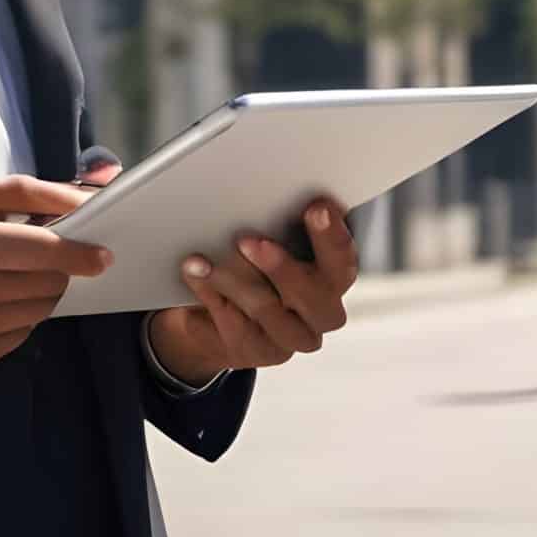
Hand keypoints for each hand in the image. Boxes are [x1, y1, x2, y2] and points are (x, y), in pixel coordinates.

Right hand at [0, 176, 111, 388]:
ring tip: (0, 275)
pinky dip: (13, 319)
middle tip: (33, 254)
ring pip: (38, 313)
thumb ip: (15, 191)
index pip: (48, 251)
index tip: (104, 252)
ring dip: (36, 292)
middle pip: (50, 284)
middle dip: (55, 268)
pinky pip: (16, 339)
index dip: (83, 252)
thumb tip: (77, 197)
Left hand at [143, 197, 356, 382]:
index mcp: (334, 277)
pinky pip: (234, 324)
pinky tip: (194, 272)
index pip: (343, 259)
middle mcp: (322, 312)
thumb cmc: (251, 261)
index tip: (316, 208)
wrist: (214, 312)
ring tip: (203, 256)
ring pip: (267, 310)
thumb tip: (276, 182)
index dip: (331, 235)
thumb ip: (283, 219)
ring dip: (231, 278)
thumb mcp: (272, 235)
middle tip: (248, 240)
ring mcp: (291, 338)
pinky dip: (210, 293)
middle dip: (279, 266)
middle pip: (314, 294)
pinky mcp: (258, 353)